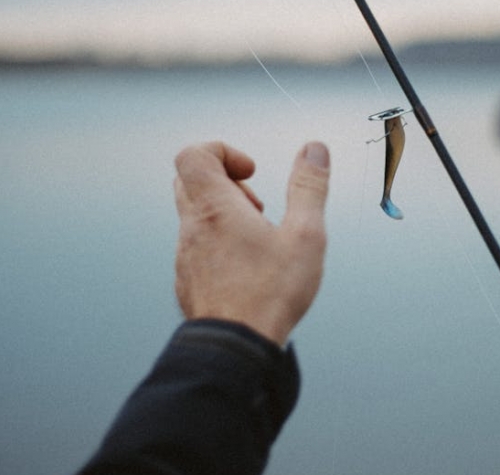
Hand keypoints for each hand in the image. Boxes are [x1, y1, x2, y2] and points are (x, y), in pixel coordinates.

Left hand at [173, 141, 330, 345]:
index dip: (223, 151)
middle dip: (226, 182)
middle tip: (256, 205)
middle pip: (191, 181)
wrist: (234, 349)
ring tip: (258, 238)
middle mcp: (192, 228)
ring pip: (194, 216)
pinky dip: (219, 243)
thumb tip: (314, 150)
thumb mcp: (305, 235)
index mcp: (214, 208)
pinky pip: (196, 247)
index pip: (194, 155)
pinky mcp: (187, 280)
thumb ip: (309, 187)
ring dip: (224, 215)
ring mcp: (185, 256)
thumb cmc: (269, 295)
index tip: (251, 171)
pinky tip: (248, 267)